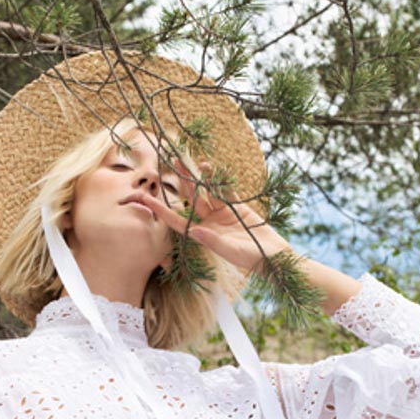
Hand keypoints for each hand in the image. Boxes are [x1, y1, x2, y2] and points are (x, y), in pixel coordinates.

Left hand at [130, 159, 293, 274]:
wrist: (273, 255)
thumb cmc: (251, 258)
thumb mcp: (231, 251)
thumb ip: (213, 241)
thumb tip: (194, 232)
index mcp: (203, 234)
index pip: (177, 221)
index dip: (162, 210)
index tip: (146, 199)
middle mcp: (209, 222)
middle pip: (191, 200)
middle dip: (182, 182)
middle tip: (172, 163)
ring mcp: (223, 214)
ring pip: (207, 192)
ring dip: (199, 177)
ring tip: (190, 160)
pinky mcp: (237, 207)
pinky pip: (225, 191)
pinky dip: (219, 180)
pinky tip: (210, 167)